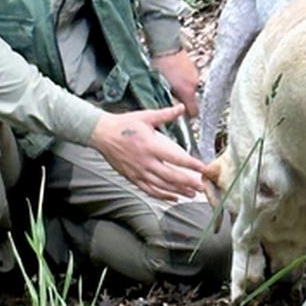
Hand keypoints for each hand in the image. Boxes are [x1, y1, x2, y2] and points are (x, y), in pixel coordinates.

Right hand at [88, 104, 204, 200]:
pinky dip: (162, 196)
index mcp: (151, 146)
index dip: (191, 165)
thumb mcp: (146, 116)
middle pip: (171, 177)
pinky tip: (173, 198)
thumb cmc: (123, 124)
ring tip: (191, 194)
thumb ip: (166, 114)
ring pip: (162, 187)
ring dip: (178, 191)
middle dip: (188, 183)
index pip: (176, 158)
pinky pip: (149, 190)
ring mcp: (139, 172)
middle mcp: (146, 162)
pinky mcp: (132, 178)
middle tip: (202, 186)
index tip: (203, 168)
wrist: (102, 134)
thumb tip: (181, 107)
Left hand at [152, 49, 199, 116]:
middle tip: (170, 97)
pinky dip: (183, 81)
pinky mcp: (193, 67)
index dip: (187, 115)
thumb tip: (172, 110)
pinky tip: (173, 75)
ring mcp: (195, 75)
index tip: (180, 115)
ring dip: (183, 90)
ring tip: (170, 84)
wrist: (166, 45)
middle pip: (192, 99)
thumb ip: (169, 101)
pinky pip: (190, 79)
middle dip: (183, 100)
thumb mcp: (161, 87)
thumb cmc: (161, 65)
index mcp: (187, 91)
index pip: (194, 112)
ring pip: (190, 89)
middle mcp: (194, 84)